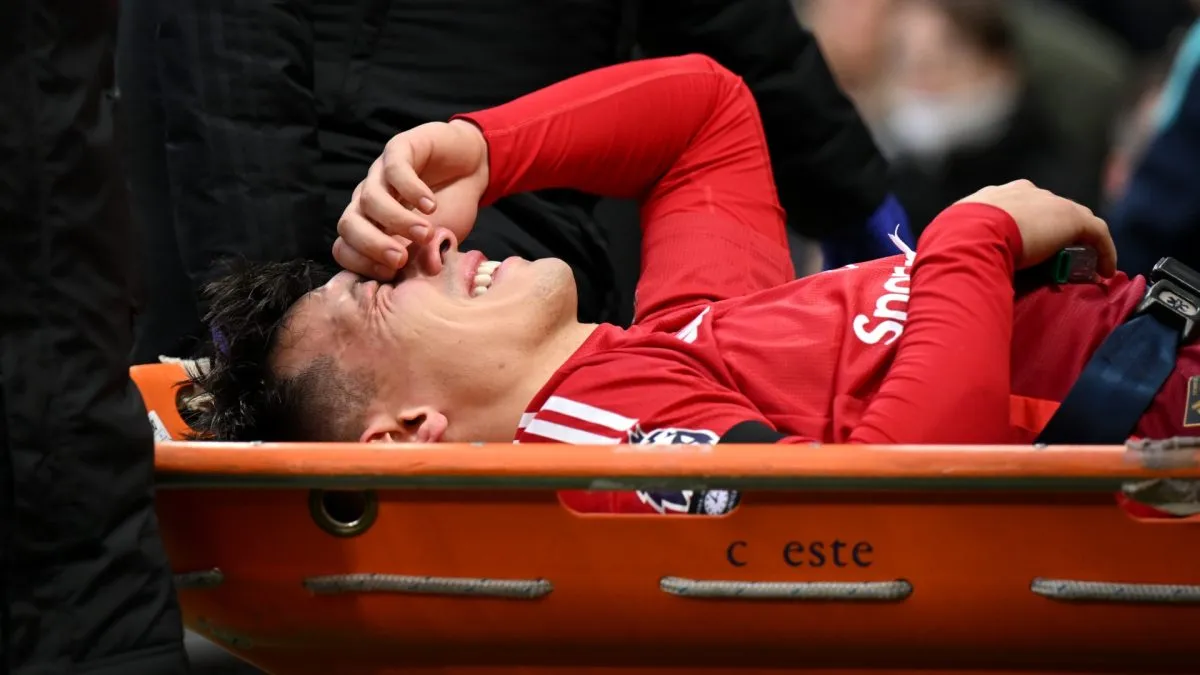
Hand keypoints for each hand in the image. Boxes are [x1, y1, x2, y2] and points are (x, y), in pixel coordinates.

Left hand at [333, 119, 488, 278]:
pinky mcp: (400, 149)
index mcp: (372, 227)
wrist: (474, 167)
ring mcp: (381, 173)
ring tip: (426, 233)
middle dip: (371, 246)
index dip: (362, 264)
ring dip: (397, 221)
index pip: (345, 248)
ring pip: (370, 199)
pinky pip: (395, 169)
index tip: (392, 273)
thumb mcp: (440, 242)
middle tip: (401, 259)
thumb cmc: (452, 208)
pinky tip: (430, 205)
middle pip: (348, 224)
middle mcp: (369, 201)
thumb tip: (428, 269)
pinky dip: (411, 190)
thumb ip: (428, 257)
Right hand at [957, 180, 1117, 276]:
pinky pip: (1096, 234)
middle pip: (1046, 210)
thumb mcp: (951, 241)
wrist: (969, 236)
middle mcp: (1022, 192)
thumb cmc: (952, 243)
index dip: (1023, 227)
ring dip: (1078, 241)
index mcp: (992, 197)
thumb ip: (959, 247)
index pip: (1015, 208)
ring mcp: (1048, 202)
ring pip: (1072, 220)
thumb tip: (947, 268)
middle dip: (1052, 231)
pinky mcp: (1071, 218)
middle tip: (1054, 258)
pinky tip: (1105, 270)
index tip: (1026, 248)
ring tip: (1082, 265)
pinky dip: (1103, 251)